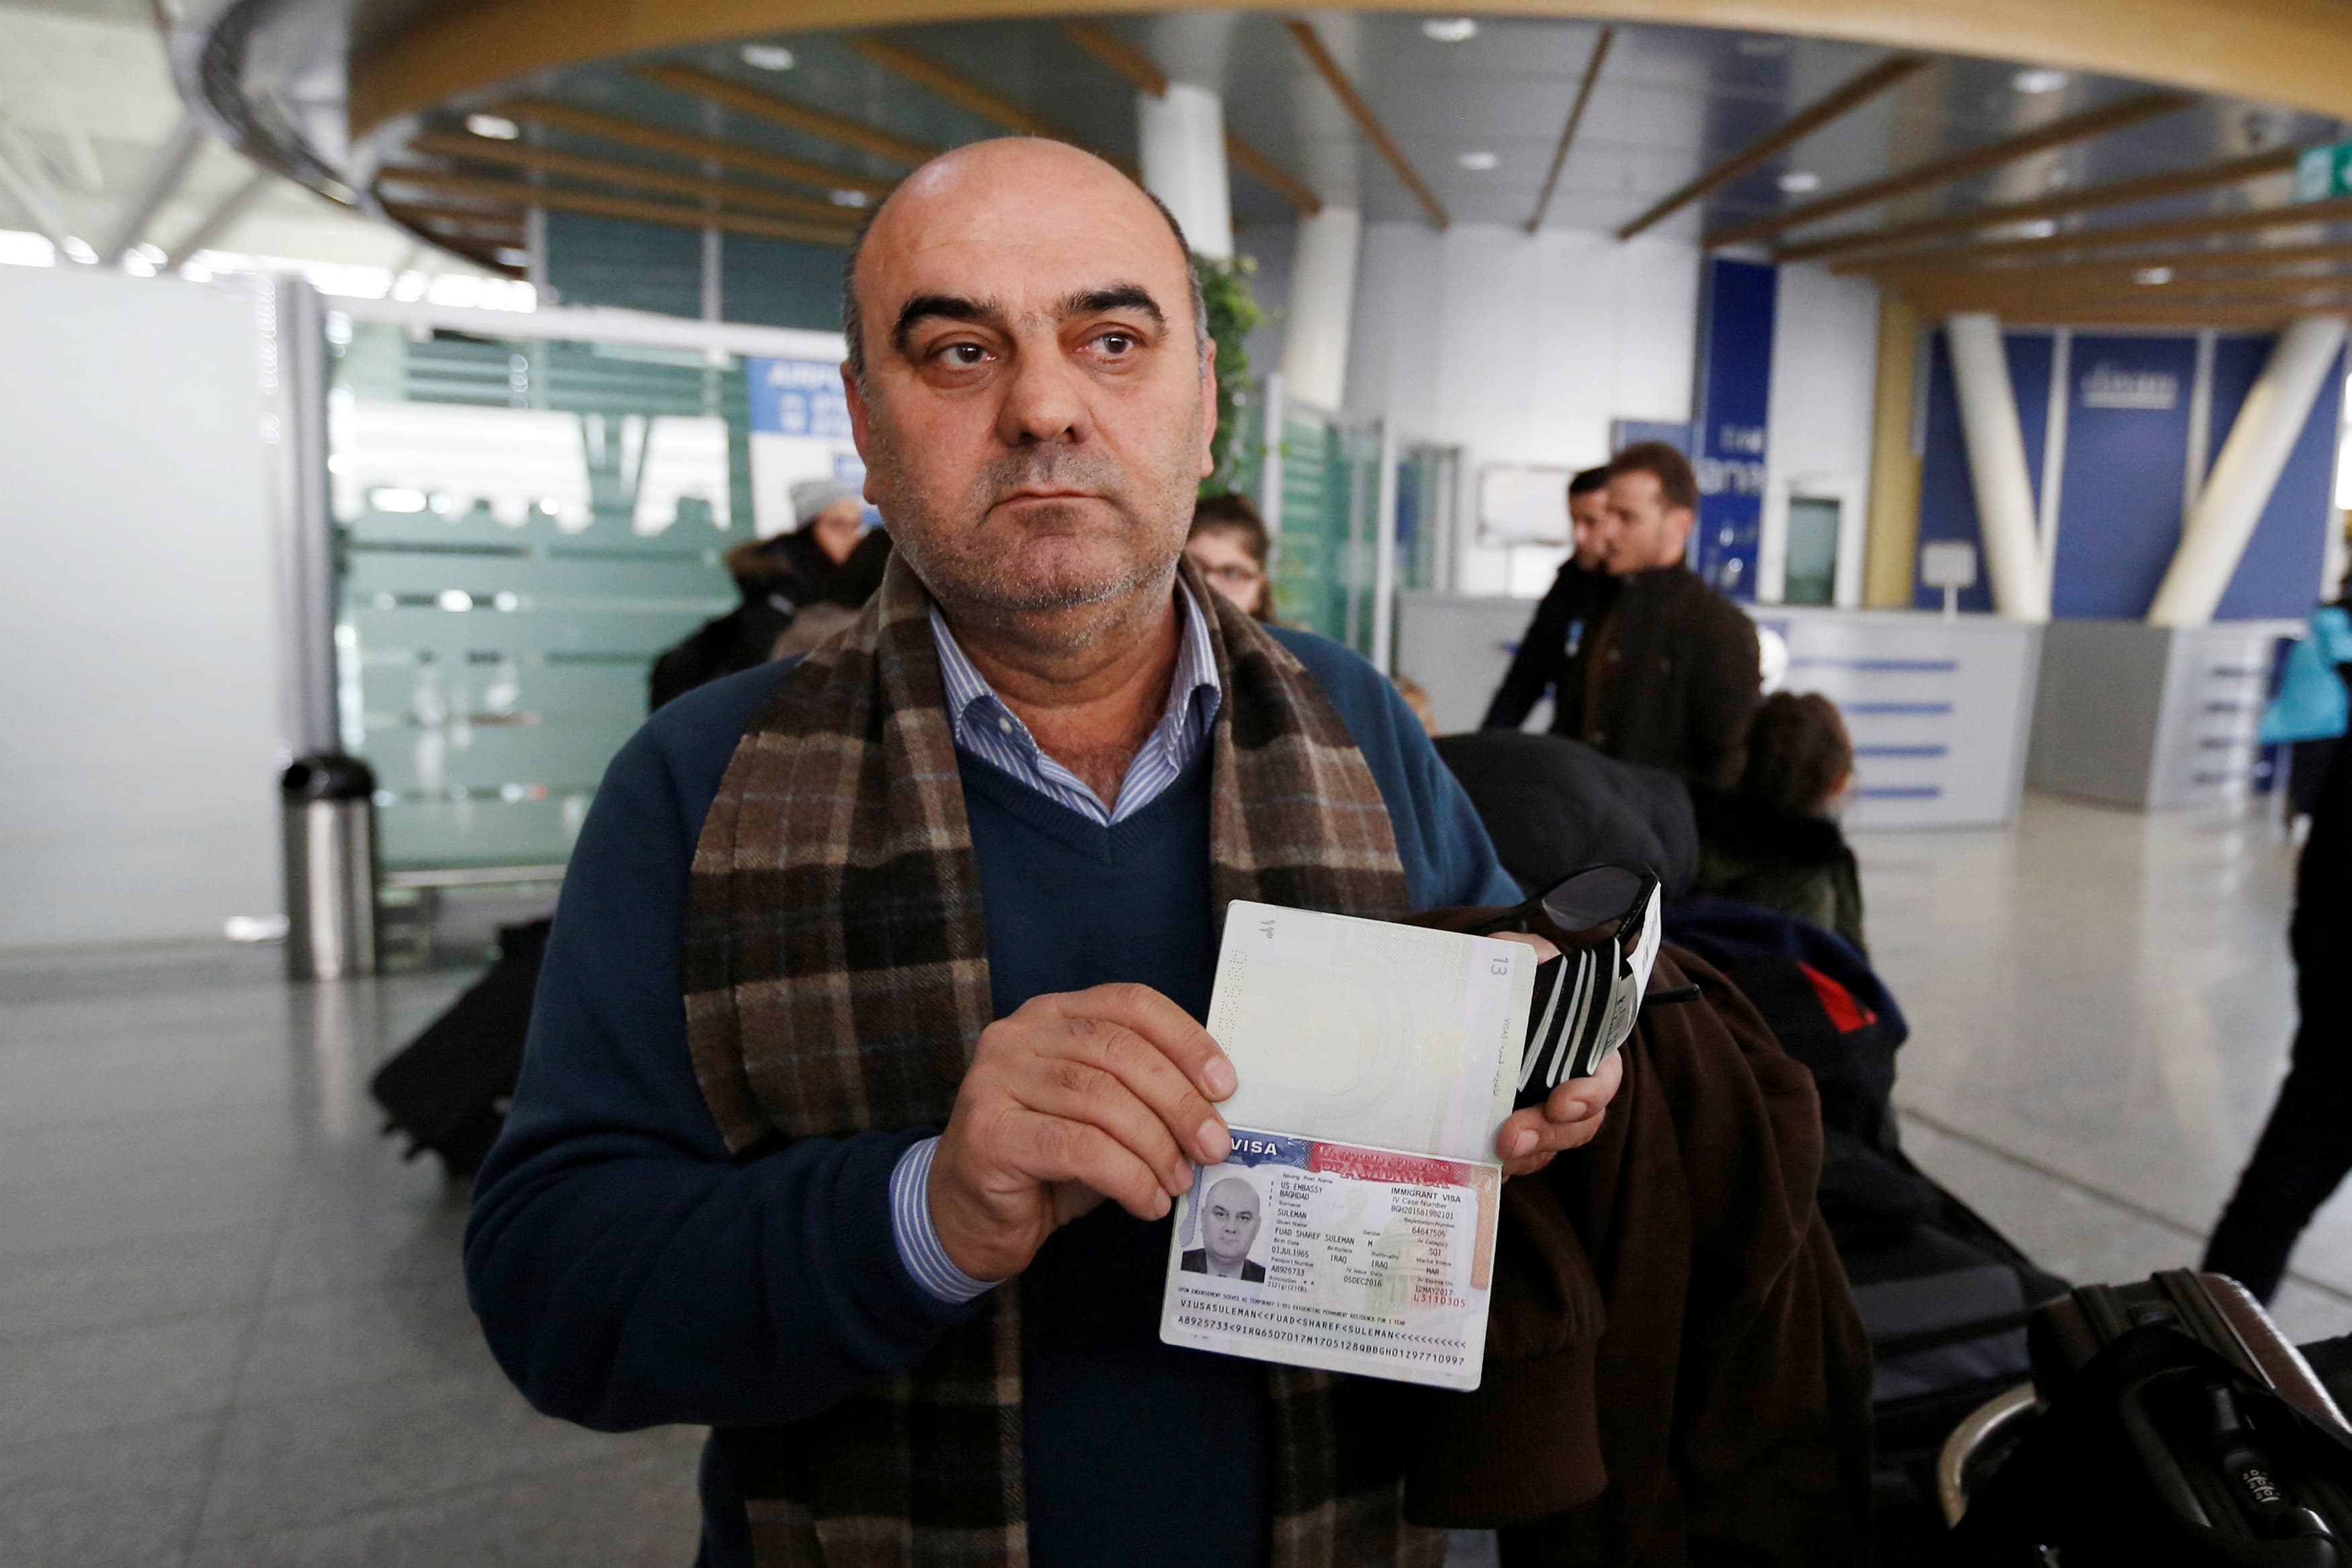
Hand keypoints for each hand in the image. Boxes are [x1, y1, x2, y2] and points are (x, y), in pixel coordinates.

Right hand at [928, 983, 1236, 1283]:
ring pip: (1101, 1099)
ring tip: (1178, 1181)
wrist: (967, 1216)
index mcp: (1052, 1015)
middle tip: (1213, 1146)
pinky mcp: (989, 1133)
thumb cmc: (1045, 1162)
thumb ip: (1143, 1095)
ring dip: (1155, 1146)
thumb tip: (1215, 1108)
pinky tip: (1147, 1201)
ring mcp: (995, 1080)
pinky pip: (1079, 1147)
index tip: (1224, 1084)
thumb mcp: (1100, 1114)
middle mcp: (1017, 1035)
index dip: (1185, 1039)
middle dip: (1179, 1101)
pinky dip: (1127, 1177)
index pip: (1130, 1004)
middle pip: (1119, 1051)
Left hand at [1485, 931, 1622, 1177]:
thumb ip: (1528, 952)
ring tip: (1493, 1153)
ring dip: (1523, 1155)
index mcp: (1582, 1045)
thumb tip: (1530, 956)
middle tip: (1511, 1139)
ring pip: (1546, 1147)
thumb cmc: (1503, 978)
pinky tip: (1475, 1164)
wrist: (1466, 1002)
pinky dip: (1500, 1165)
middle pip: (1576, 1124)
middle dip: (1549, 1135)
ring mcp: (1539, 1112)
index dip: (1589, 1095)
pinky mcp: (1508, 1131)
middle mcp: (1568, 1084)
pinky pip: (1514, 1161)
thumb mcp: (1516, 954)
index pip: (1602, 1078)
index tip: (1560, 1102)